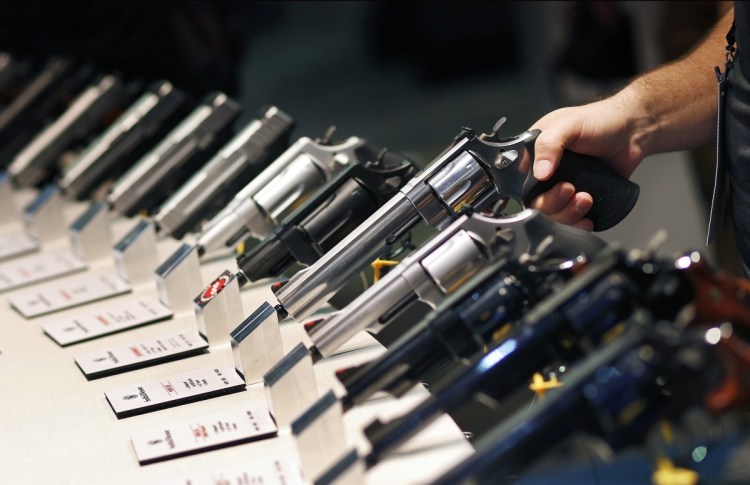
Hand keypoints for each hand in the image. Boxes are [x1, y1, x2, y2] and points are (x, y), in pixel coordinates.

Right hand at [529, 97, 643, 229]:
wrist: (633, 132)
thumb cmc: (600, 120)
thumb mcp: (569, 124)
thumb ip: (549, 144)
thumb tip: (540, 173)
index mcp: (536, 154)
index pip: (523, 182)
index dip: (535, 191)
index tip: (559, 185)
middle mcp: (547, 173)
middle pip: (537, 203)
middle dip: (555, 204)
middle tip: (572, 190)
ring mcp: (563, 186)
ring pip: (553, 214)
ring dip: (568, 213)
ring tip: (586, 199)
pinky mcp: (580, 197)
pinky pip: (571, 218)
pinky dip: (577, 223)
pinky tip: (586, 219)